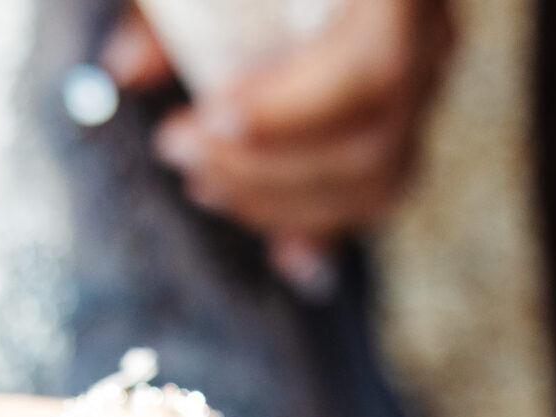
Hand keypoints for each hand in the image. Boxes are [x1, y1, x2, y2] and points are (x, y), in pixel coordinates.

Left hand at [105, 0, 451, 285]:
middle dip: (267, 168)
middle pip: (372, 141)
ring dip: (282, 202)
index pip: (371, 70)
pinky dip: (323, 225)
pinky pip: (380, 194)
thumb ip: (170, 11)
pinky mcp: (409, 119)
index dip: (292, 112)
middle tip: (180, 152)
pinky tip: (282, 254)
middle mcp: (430, 37)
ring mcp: (428, 82)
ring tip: (204, 183)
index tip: (212, 118)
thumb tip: (126, 71)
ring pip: (379, 180)